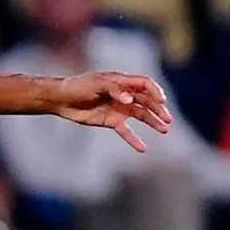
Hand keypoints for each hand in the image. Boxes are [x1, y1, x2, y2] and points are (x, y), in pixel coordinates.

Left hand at [49, 72, 171, 151]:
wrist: (61, 99)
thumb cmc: (78, 86)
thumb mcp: (96, 83)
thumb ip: (114, 89)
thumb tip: (130, 100)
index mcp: (123, 82)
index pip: (145, 84)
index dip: (155, 91)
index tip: (161, 101)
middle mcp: (124, 95)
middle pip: (147, 101)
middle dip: (158, 109)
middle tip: (168, 119)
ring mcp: (119, 108)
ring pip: (141, 115)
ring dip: (153, 122)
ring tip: (164, 130)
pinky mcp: (111, 121)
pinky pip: (125, 131)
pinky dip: (134, 139)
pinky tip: (143, 148)